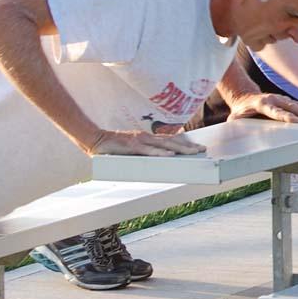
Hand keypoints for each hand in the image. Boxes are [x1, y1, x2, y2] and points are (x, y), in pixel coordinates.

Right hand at [90, 129, 205, 156]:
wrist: (95, 139)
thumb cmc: (113, 147)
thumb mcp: (132, 150)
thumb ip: (143, 154)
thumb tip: (156, 161)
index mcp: (148, 139)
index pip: (170, 141)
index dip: (184, 144)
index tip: (197, 147)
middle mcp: (147, 138)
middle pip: (172, 142)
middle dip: (188, 146)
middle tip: (202, 150)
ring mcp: (140, 141)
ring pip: (165, 145)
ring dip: (180, 149)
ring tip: (193, 152)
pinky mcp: (132, 146)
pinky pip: (149, 151)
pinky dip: (161, 153)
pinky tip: (171, 155)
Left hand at [226, 92, 297, 122]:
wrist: (246, 97)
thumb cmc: (242, 109)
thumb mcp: (236, 115)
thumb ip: (235, 120)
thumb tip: (232, 123)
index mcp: (262, 103)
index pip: (275, 111)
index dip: (285, 116)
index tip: (295, 120)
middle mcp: (274, 99)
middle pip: (292, 106)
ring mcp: (282, 99)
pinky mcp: (287, 101)